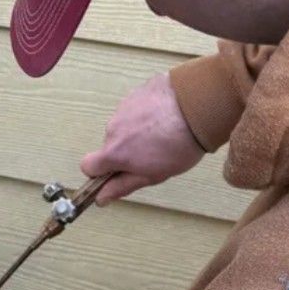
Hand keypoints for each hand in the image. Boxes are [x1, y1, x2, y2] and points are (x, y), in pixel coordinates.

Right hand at [81, 73, 203, 205]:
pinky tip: (168, 115)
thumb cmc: (179, 146)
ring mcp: (124, 107)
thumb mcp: (153, 175)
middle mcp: (113, 128)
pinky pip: (136, 106)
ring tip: (165, 132)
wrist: (200, 106)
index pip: (88, 166)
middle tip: (153, 153)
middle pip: (110, 144)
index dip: (99, 173)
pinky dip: (147, 113)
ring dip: (137, 130)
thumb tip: (101, 198)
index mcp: (114, 152)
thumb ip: (123, 186)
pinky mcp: (138, 91)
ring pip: (124, 125)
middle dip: (125, 150)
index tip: (116, 174)